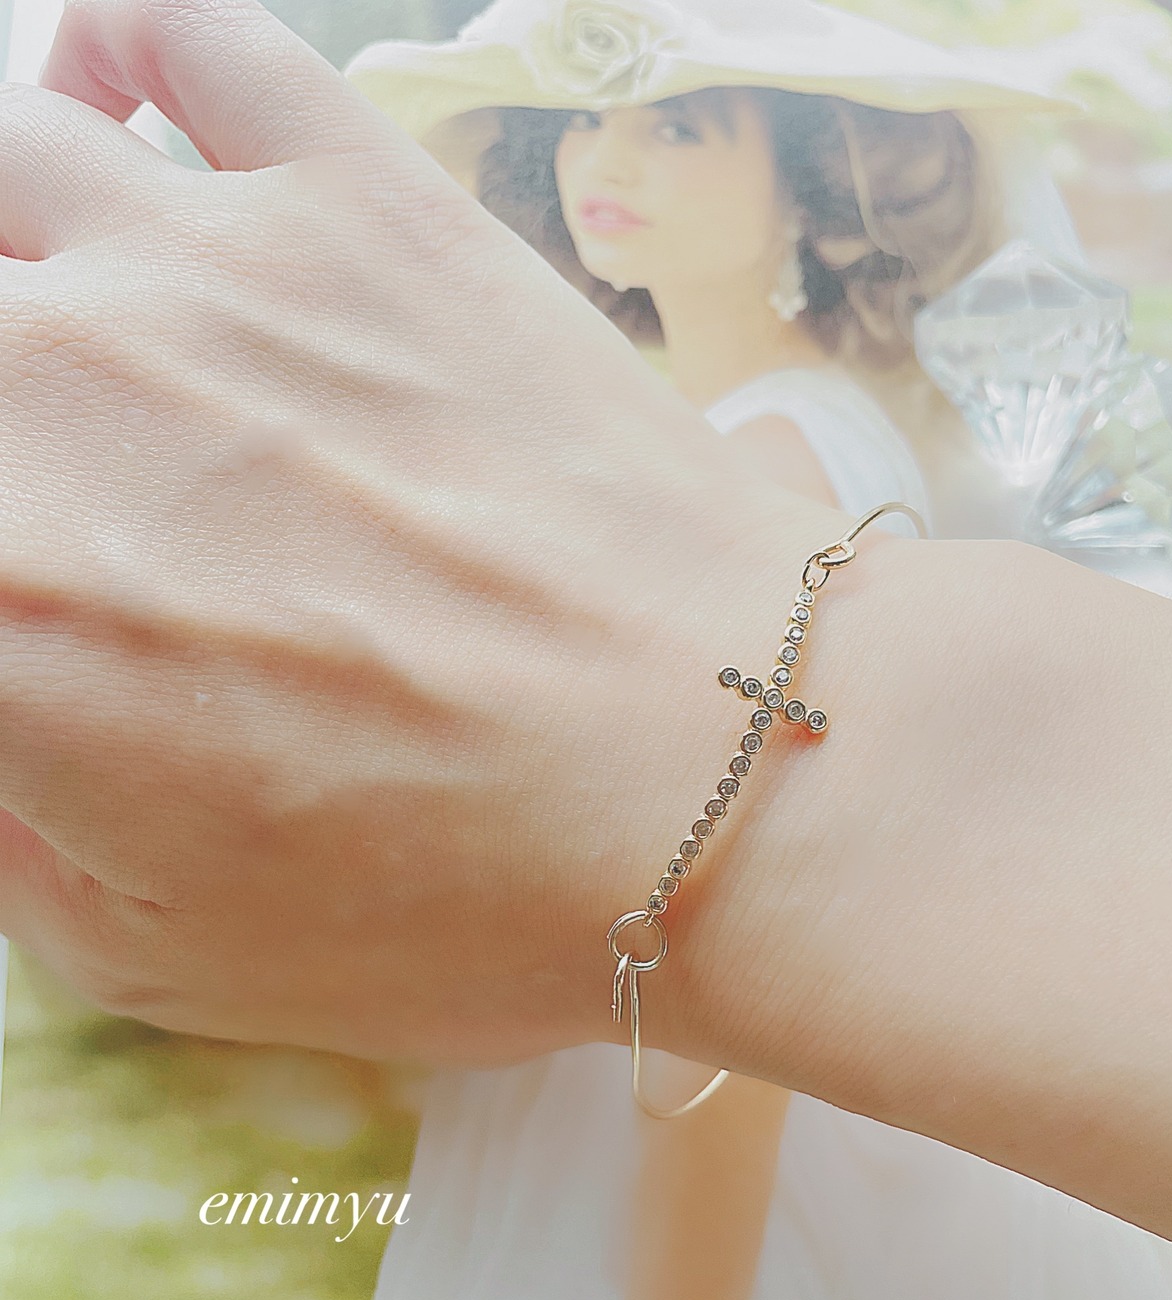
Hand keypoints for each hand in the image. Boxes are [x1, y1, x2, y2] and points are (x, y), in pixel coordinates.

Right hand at [0, 0, 828, 1062]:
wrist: (722, 777)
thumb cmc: (464, 899)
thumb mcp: (165, 957)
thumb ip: (10, 838)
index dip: (9, 583)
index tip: (50, 600)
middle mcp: (54, 399)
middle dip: (14, 428)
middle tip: (83, 493)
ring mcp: (208, 266)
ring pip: (12, 162)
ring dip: (20, 248)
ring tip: (77, 318)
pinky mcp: (363, 196)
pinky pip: (186, 40)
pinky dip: (123, 55)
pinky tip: (130, 116)